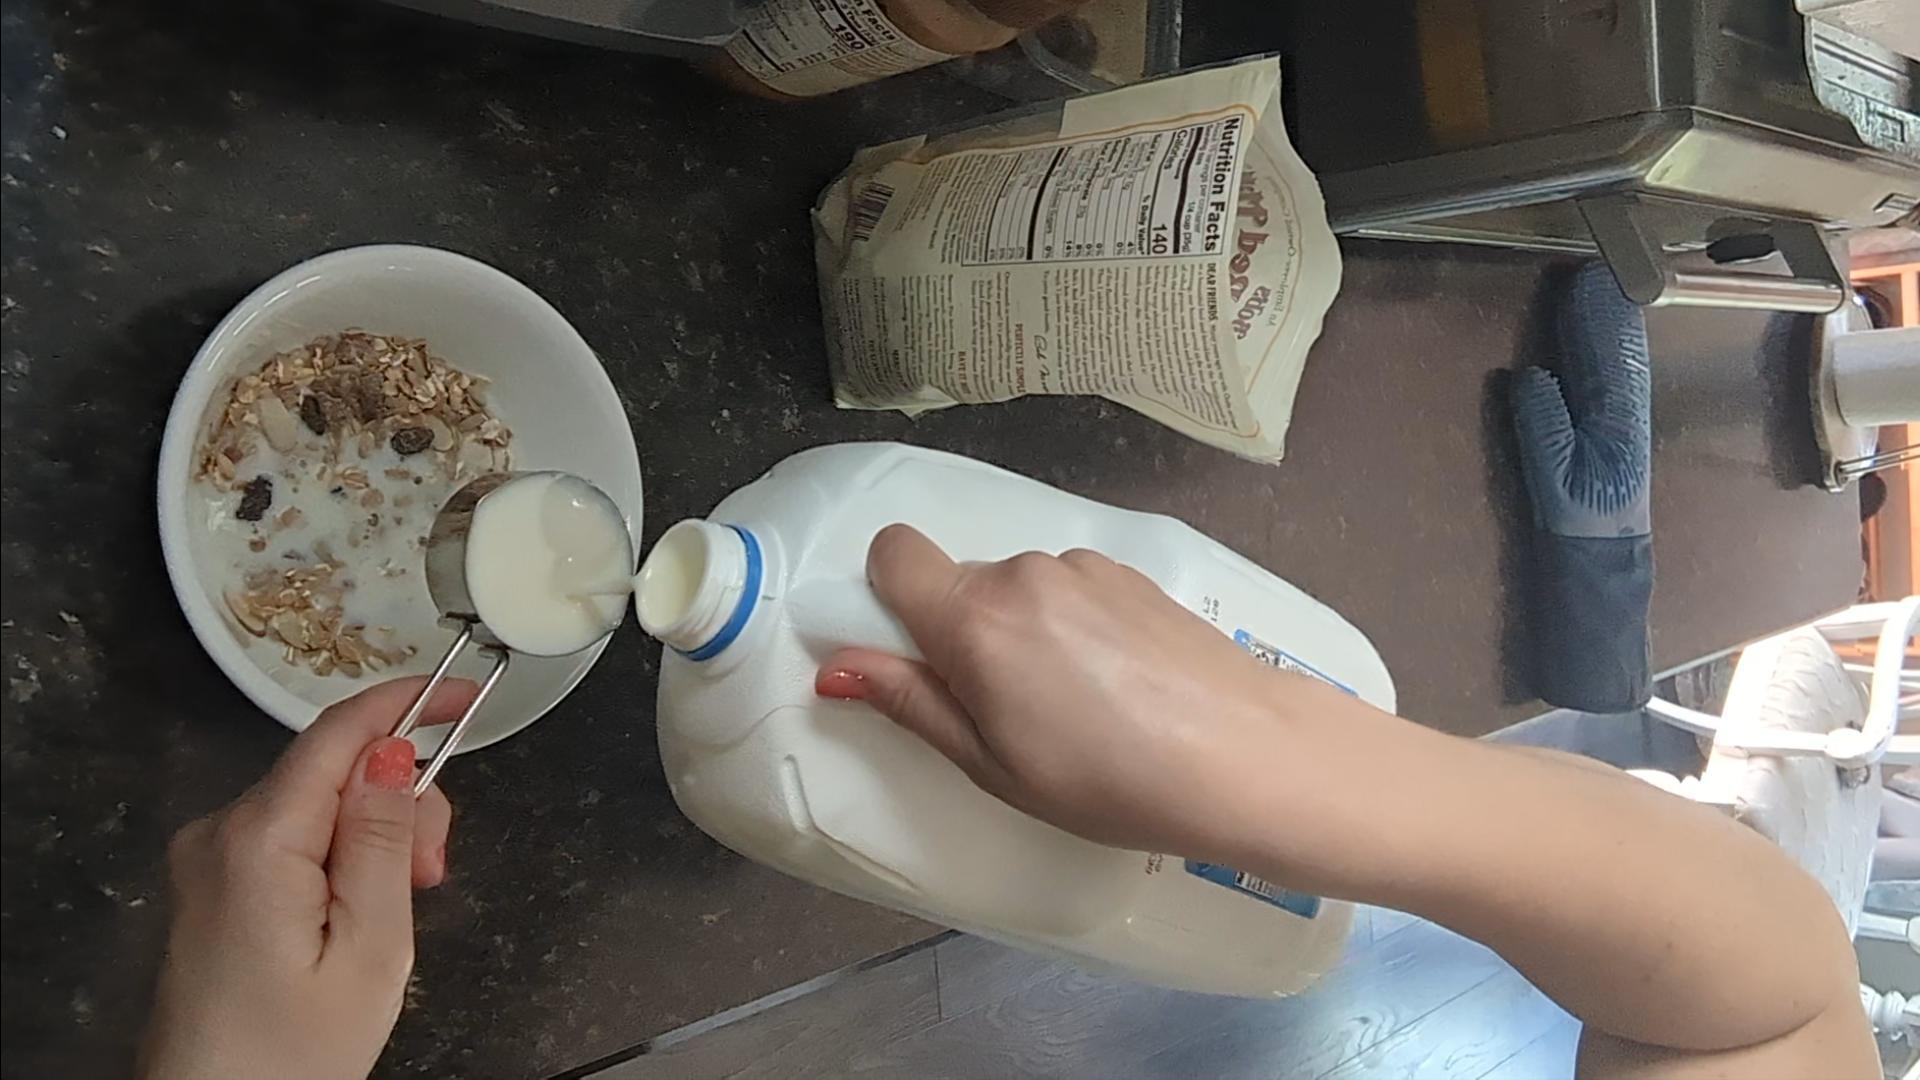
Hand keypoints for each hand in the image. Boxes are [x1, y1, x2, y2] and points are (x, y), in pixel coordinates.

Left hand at [140, 677, 475, 1079]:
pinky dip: (340, 855)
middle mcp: (220, 830)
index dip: (409, 703)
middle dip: (401, 800)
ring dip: (375, 835)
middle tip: (435, 878)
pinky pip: (292, 837)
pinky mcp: (211, 884)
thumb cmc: (294, 1053)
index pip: (338, 733)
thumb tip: (393, 756)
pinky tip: (357, 912)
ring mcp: (208, 857)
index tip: (471, 694)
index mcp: (259, 838)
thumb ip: (386, 843)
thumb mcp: (371, 949)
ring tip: (396, 912)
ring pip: (318, 803)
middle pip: (334, 768)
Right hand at [814, 525, 1358, 863]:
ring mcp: (1084, 566)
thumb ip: (911, 703)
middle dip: (966, 635)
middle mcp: (1024, 572)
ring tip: (1077, 708)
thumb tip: (835, 666)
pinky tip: (1118, 686)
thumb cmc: (1108, 781)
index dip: (890, 596)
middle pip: (962, 582)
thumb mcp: (992, 765)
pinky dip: (1075, 627)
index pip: (893, 553)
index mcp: (975, 618)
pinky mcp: (1133, 572)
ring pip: (1021, 590)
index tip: (917, 656)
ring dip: (1026, 634)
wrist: (1244, 756)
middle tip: (1010, 713)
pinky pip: (1072, 590)